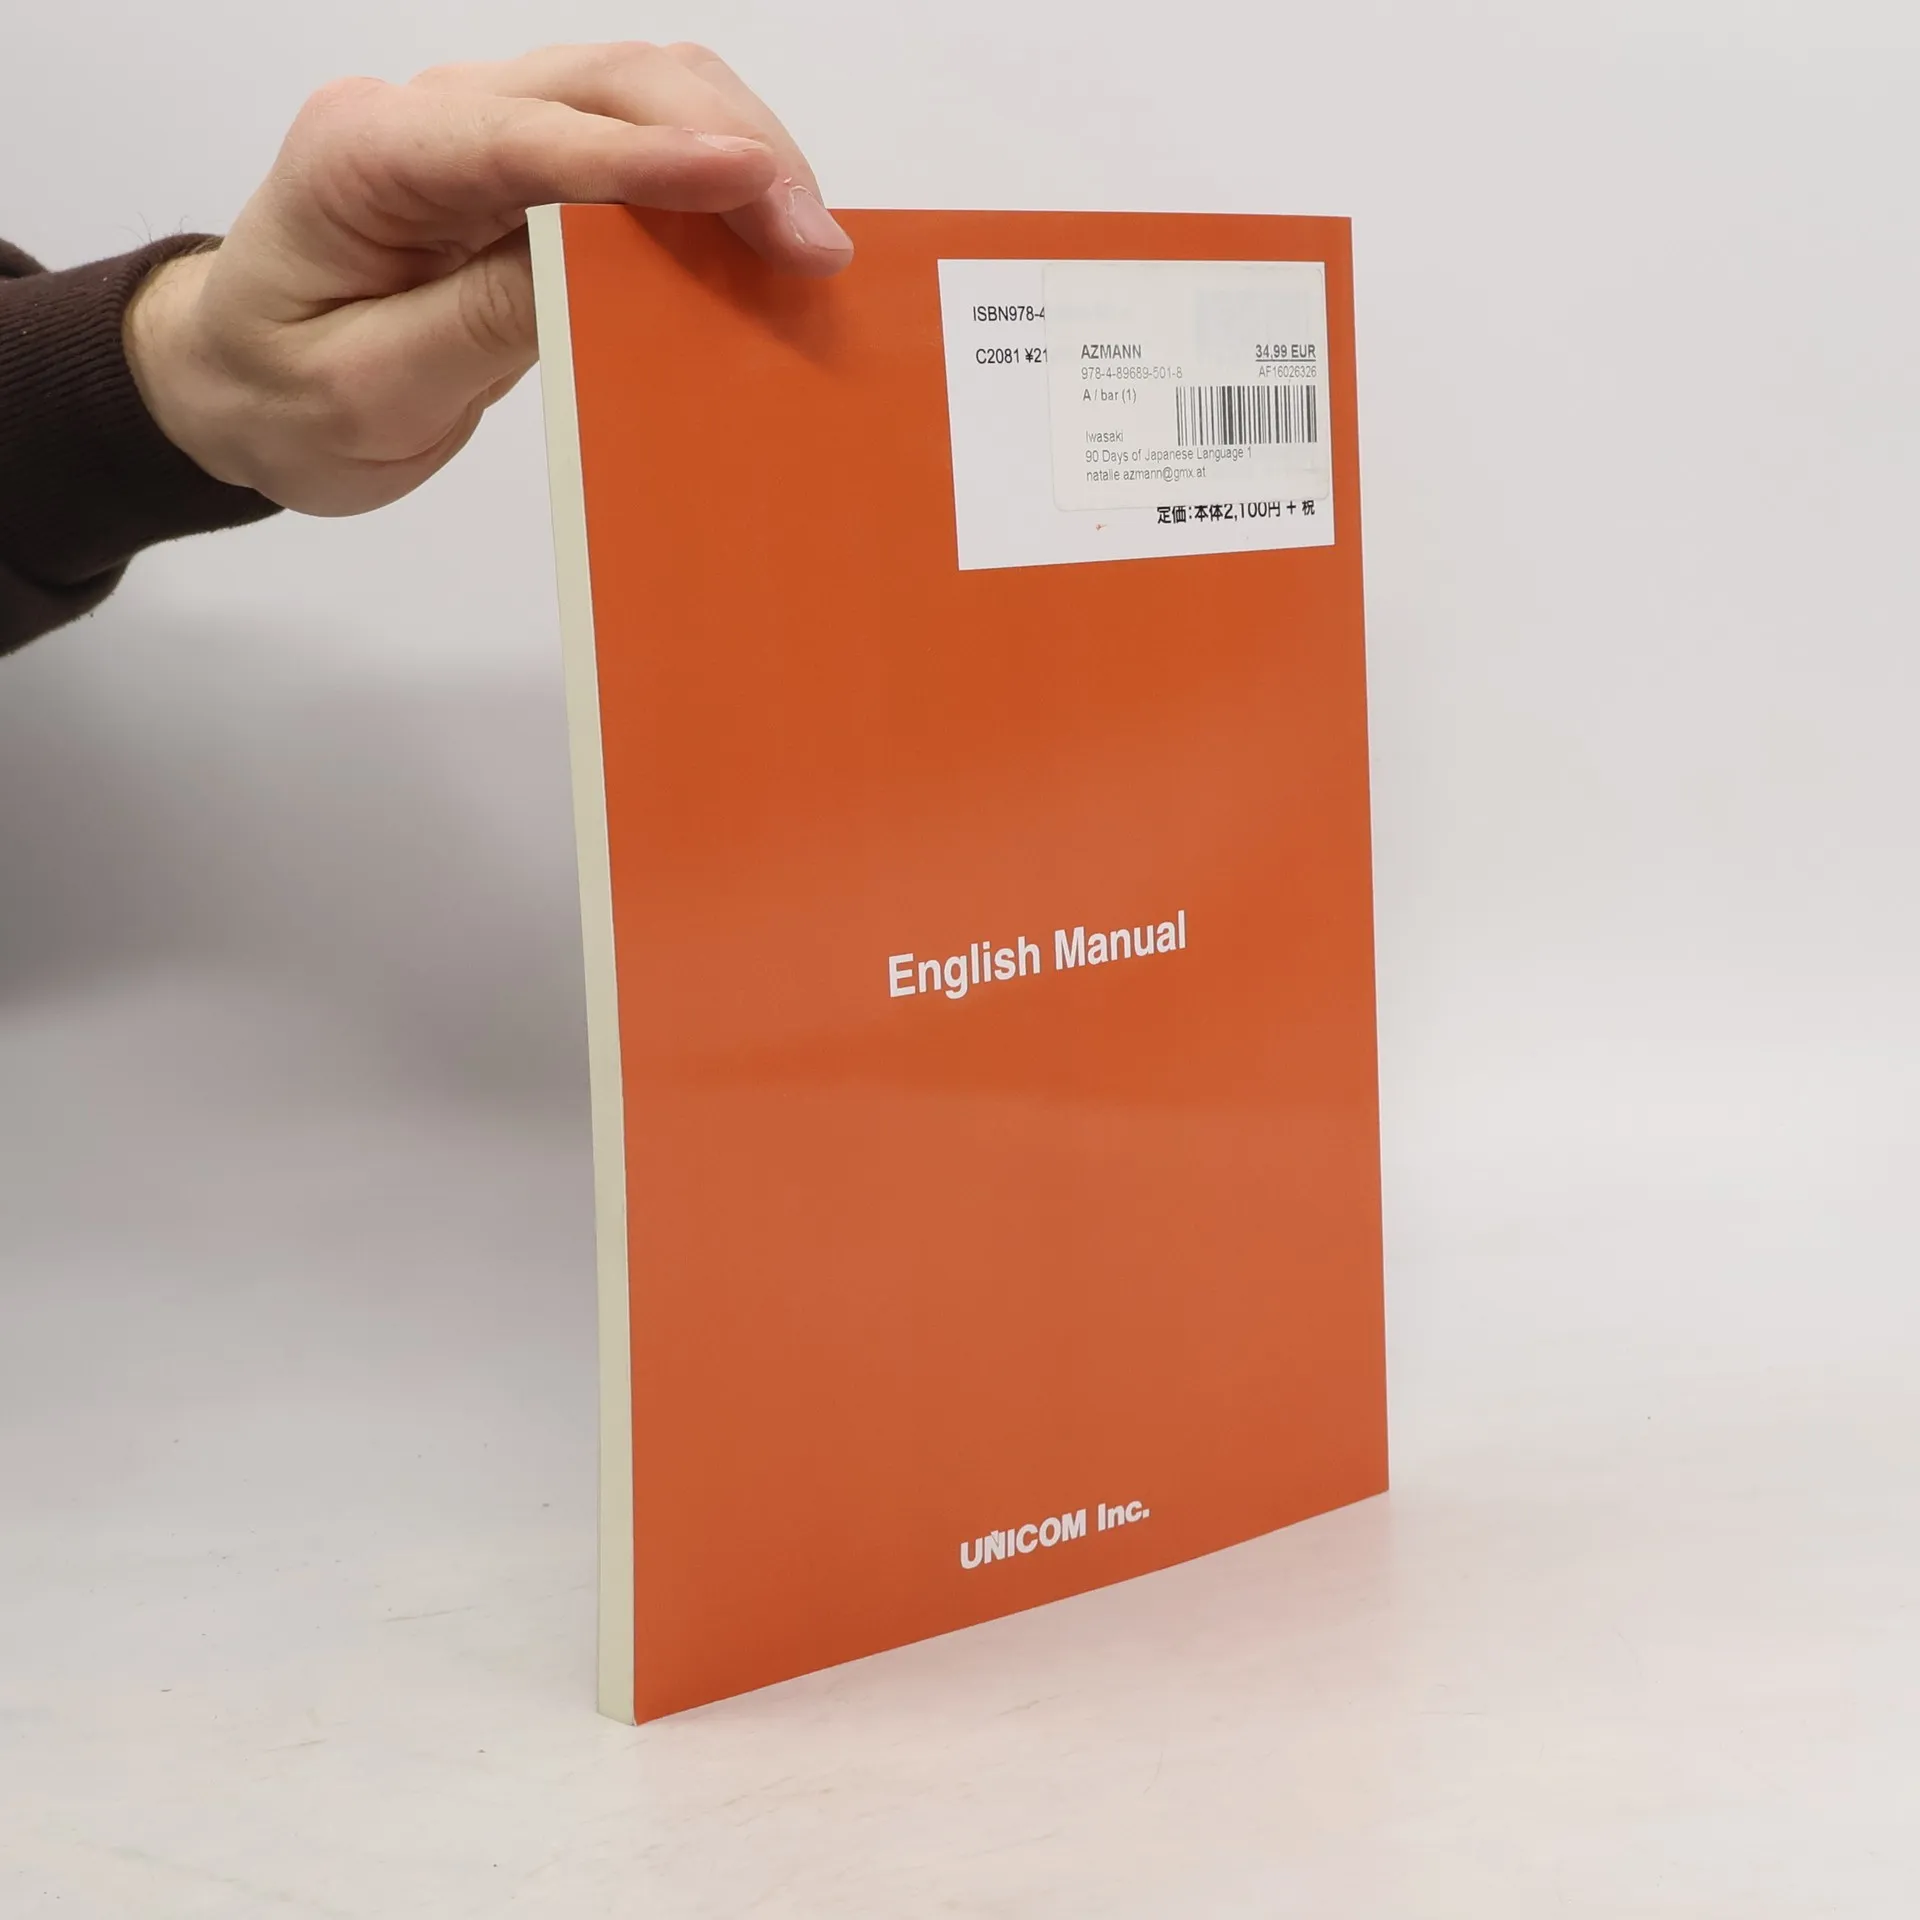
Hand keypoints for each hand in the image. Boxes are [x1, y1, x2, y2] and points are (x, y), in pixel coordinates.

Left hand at [123, 43, 852, 515]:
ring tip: (808, 245)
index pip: (527, 138)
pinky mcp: (532, 175)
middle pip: (608, 83)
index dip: (648, 159)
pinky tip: (764, 240)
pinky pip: (640, 150)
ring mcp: (490, 136)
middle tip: (816, 248)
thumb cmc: (282, 394)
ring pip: (639, 94)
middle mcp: (437, 118)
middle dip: (728, 148)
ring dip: (737, 153)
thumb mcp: (369, 388)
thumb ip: (477, 322)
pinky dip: (714, 184)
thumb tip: (597, 272)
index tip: (750, 183)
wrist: (239, 385)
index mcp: (370, 156)